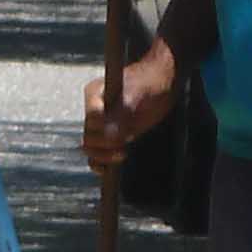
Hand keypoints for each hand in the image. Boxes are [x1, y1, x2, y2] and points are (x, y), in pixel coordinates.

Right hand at [83, 42, 180, 173]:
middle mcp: (94, 109)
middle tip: (123, 146)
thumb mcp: (138, 94)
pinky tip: (110, 169)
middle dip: (104, 144)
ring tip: (122, 154)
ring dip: (102, 156)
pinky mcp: (111, 137)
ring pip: (91, 148)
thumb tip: (110, 136)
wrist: (163, 83)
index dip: (103, 128)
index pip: (91, 117)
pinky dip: (101, 163)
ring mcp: (102, 124)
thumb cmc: (151, 81)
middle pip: (88, 136)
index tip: (122, 133)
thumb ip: (122, 112)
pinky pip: (98, 155)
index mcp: (95, 93)